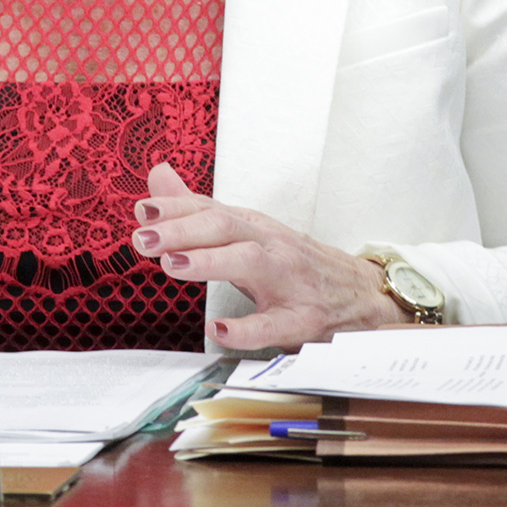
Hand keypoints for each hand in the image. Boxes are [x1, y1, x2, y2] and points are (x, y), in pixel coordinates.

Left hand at [131, 164, 400, 350]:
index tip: (141, 210)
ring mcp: (290, 283)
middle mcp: (272, 247)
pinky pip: (274, 326)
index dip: (175, 209)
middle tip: (144, 239)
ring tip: (171, 266)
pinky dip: (245, 329)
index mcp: (255, 227)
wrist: (365, 296)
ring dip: (209, 262)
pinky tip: (218, 330)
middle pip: (227, 227)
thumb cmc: (297, 264)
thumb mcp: (249, 232)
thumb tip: (157, 176)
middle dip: (183, 230)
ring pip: (251, 264)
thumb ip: (199, 209)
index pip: (210, 209)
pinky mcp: (305, 321)